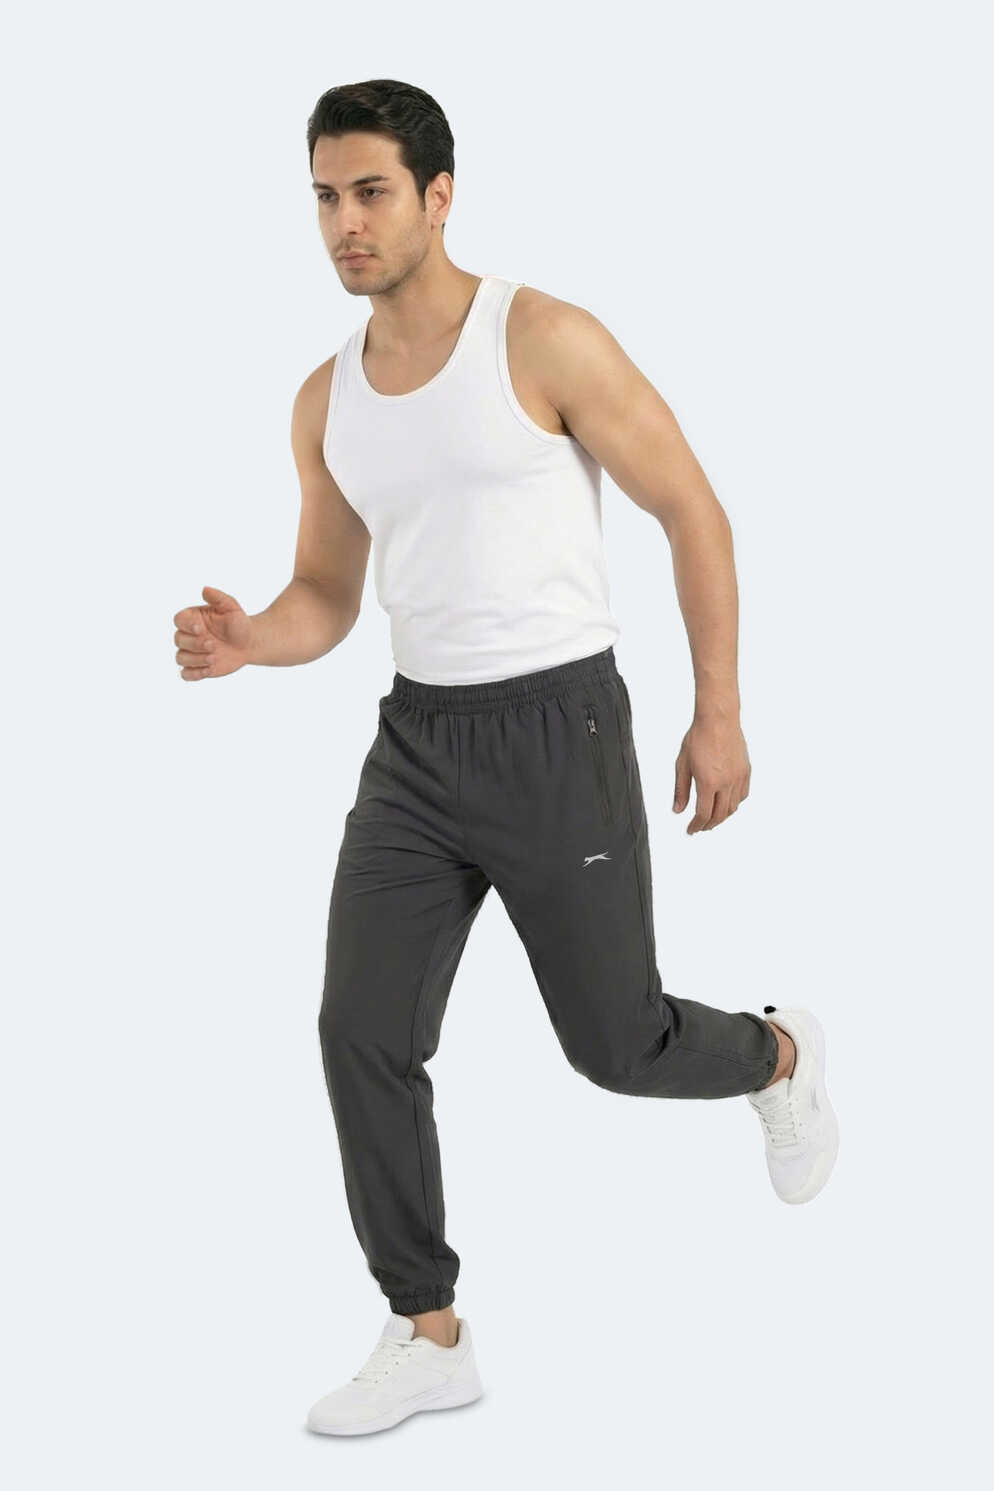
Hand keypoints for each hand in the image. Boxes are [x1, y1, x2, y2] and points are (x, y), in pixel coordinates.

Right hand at [173, 586, 254, 680]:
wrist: (250, 643)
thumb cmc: (239, 622)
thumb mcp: (232, 607)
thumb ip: (218, 597)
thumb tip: (204, 589)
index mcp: (193, 619)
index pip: (178, 620)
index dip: (186, 625)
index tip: (201, 628)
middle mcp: (189, 635)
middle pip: (179, 640)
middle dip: (194, 644)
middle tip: (213, 645)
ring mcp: (192, 652)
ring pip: (181, 658)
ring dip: (195, 660)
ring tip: (214, 658)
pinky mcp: (198, 667)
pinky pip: (186, 674)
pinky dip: (193, 674)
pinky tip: (209, 670)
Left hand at [672, 715, 750, 832]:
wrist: (718, 719)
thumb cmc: (698, 738)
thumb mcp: (682, 764)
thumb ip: (680, 789)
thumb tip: (677, 810)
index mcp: (708, 783)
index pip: (703, 814)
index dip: (696, 826)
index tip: (691, 830)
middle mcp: (726, 783)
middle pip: (719, 815)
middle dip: (709, 825)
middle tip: (700, 827)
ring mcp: (738, 777)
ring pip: (733, 807)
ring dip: (722, 817)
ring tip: (712, 818)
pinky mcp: (746, 771)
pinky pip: (742, 795)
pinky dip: (734, 804)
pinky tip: (726, 803)